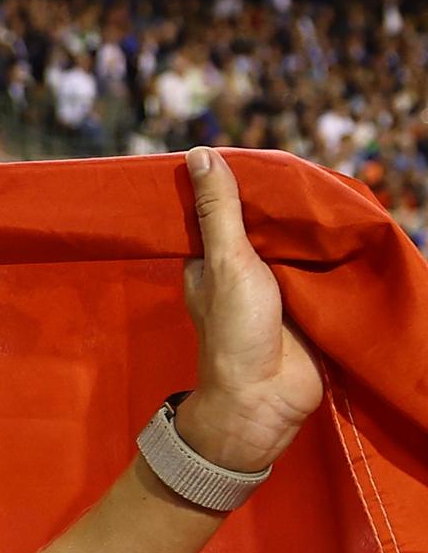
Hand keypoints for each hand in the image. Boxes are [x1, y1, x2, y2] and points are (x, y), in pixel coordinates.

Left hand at [176, 147, 322, 472]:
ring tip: (339, 192)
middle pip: (269, 222)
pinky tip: (354, 226)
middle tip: (316, 171)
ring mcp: (281, 283)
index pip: (227, 207)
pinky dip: (337, 251)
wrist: (267, 399)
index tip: (268, 155)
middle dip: (289, 203)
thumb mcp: (223, 261)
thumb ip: (216, 211)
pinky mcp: (313, 300)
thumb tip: (199, 154)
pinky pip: (326, 266)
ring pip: (300, 242)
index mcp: (212, 256)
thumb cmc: (234, 331)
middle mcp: (244, 266)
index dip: (245, 183)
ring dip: (316, 226)